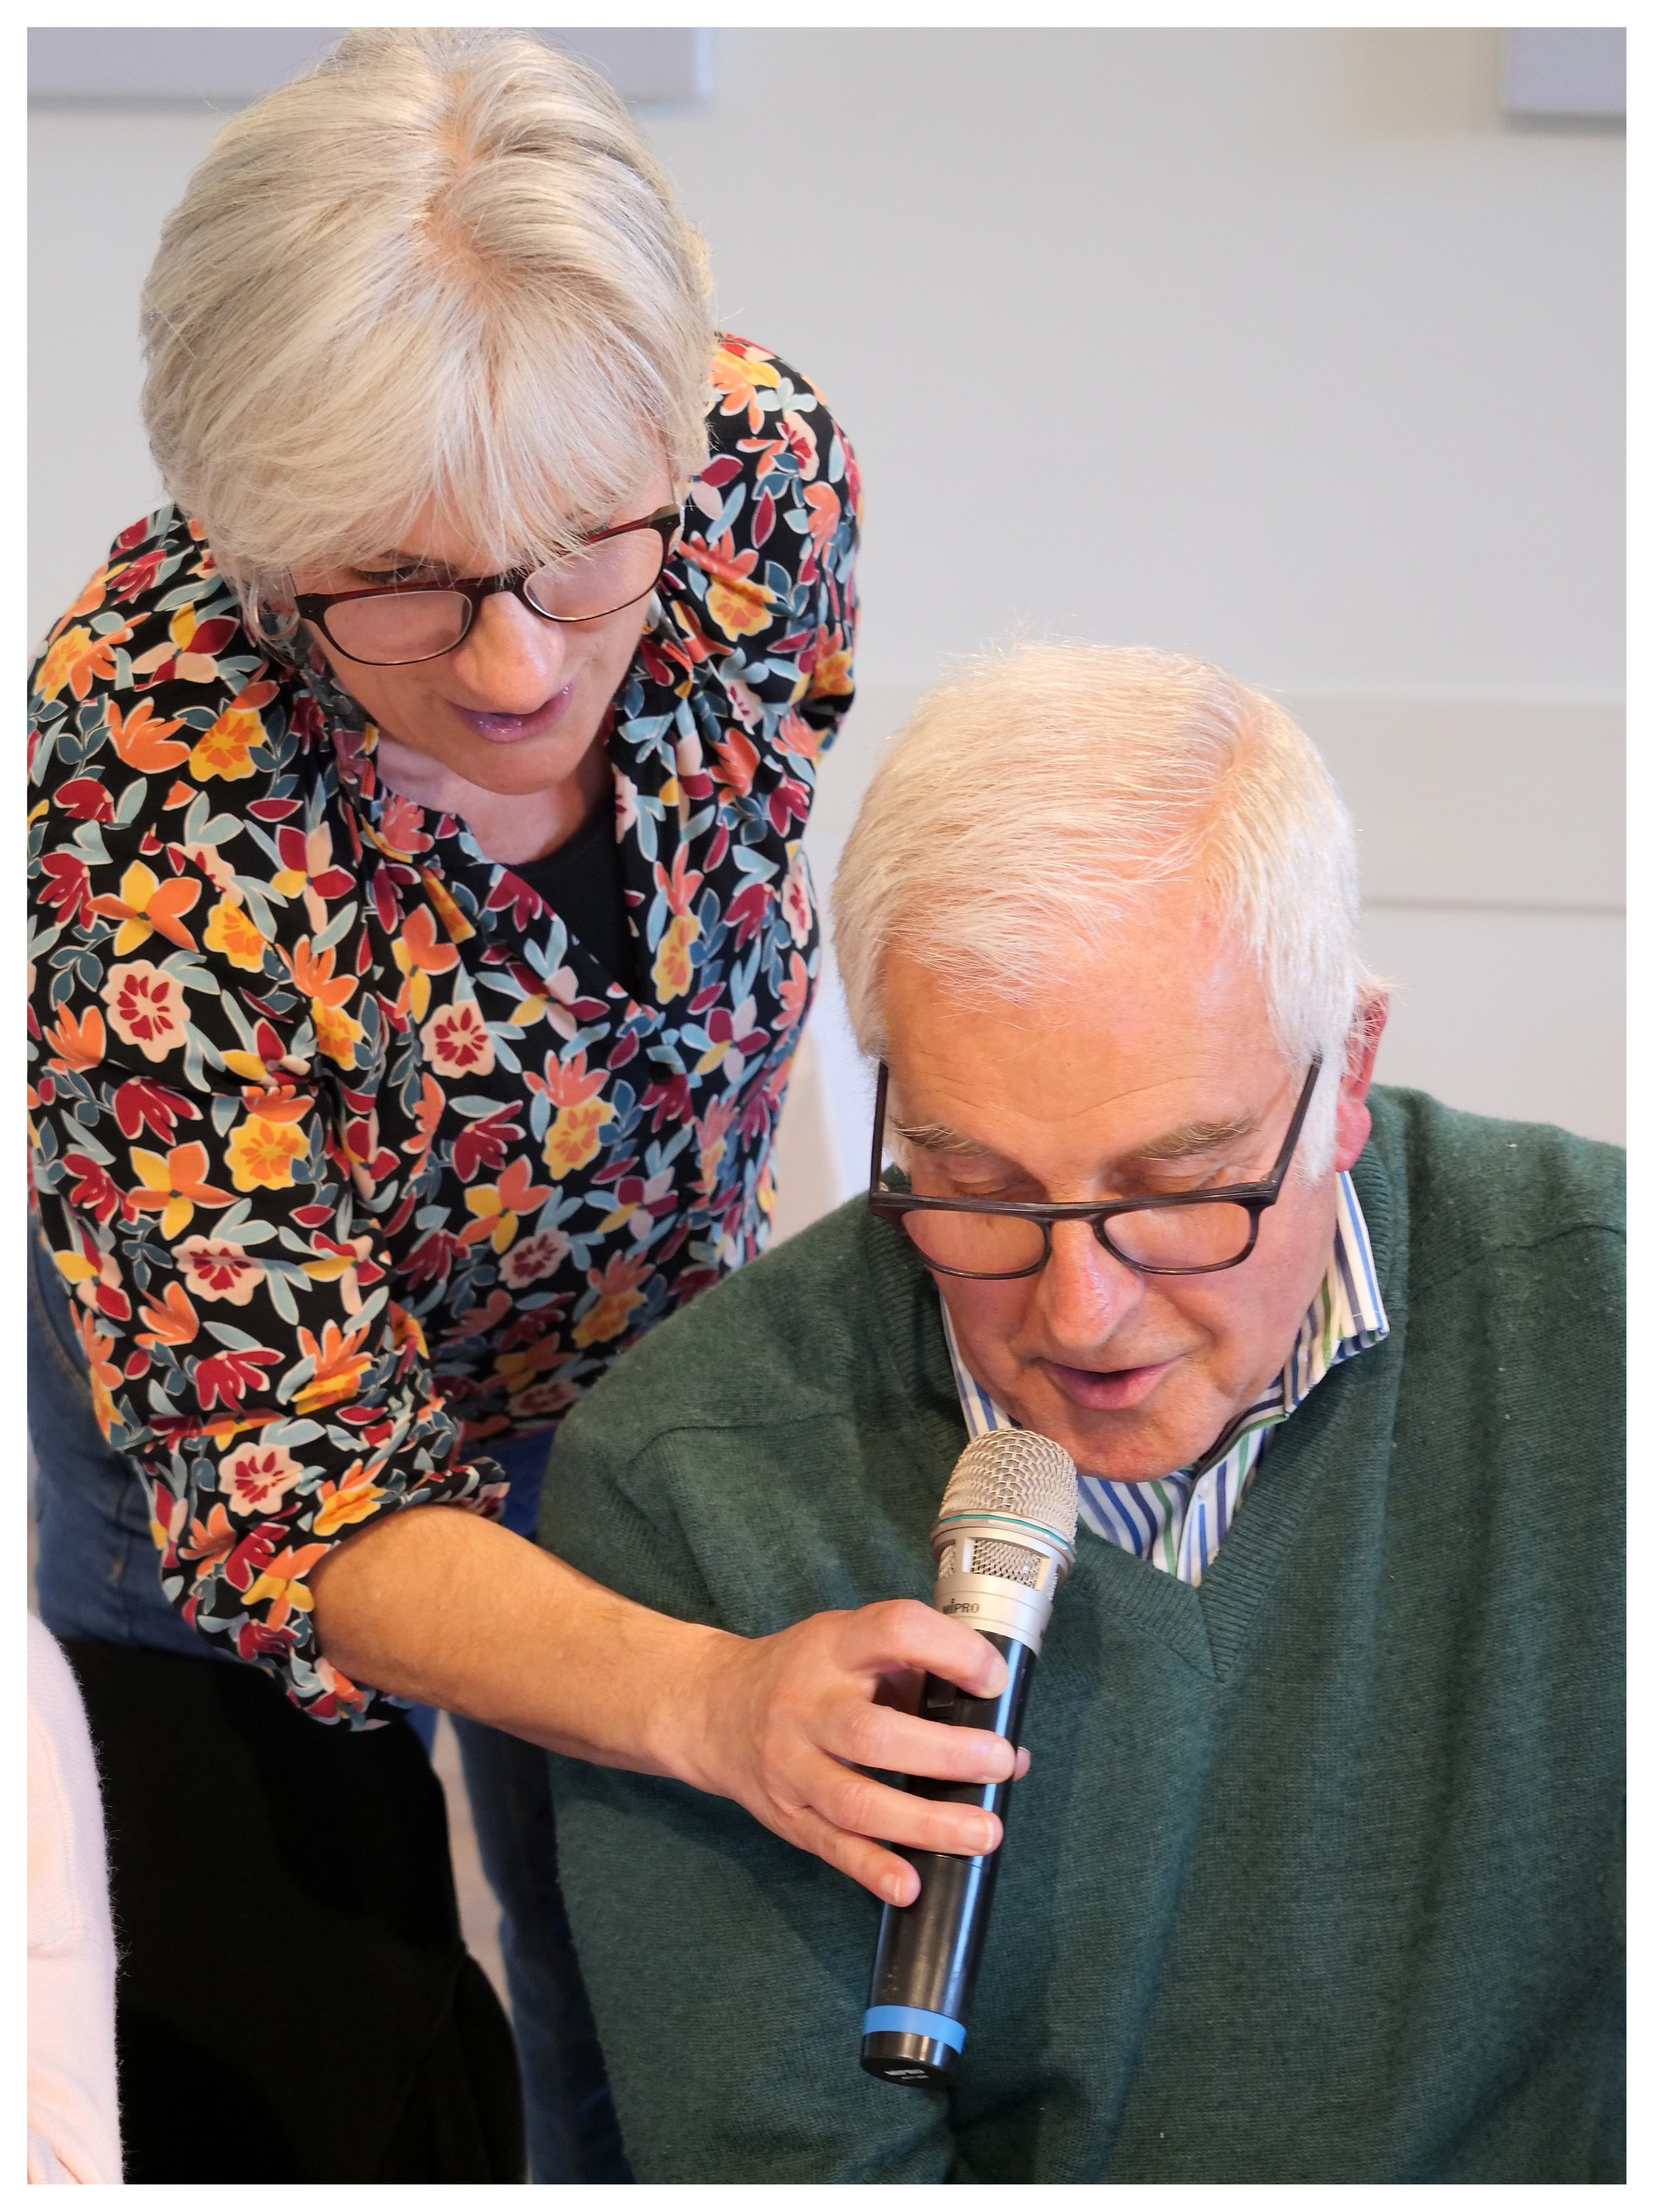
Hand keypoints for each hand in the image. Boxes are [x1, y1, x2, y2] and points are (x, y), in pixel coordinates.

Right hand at [671, 1600, 1032, 1905]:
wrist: (713, 1707)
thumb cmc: (807, 1674)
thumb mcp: (853, 1647)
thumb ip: (925, 1682)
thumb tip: (1012, 1751)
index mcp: (833, 1646)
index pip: (894, 1632)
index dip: (952, 1651)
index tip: (994, 1679)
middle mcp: (806, 1703)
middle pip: (873, 1734)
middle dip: (946, 1753)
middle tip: (1000, 1761)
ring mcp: (790, 1764)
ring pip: (855, 1800)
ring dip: (925, 1823)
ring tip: (984, 1832)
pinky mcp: (785, 1814)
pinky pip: (830, 1846)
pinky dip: (872, 1869)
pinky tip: (911, 1885)